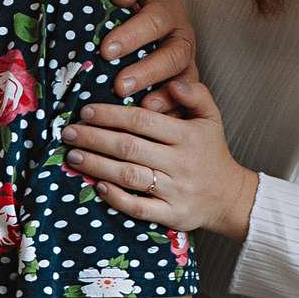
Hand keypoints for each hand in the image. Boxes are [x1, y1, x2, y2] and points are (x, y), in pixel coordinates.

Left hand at [57, 79, 258, 238]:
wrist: (230, 196)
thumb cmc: (211, 153)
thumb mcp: (211, 118)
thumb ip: (195, 94)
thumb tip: (172, 82)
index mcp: (188, 136)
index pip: (142, 121)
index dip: (110, 115)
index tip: (85, 112)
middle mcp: (181, 163)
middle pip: (129, 147)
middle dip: (94, 138)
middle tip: (68, 133)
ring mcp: (176, 190)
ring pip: (129, 176)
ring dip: (97, 166)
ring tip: (73, 157)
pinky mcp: (172, 214)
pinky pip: (139, 208)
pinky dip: (116, 198)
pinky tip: (98, 186)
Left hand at [99, 0, 198, 108]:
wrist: (138, 11)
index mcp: (168, 10)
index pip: (155, 21)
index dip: (132, 35)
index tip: (106, 49)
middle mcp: (182, 37)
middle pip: (173, 56)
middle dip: (147, 72)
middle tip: (119, 85)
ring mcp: (186, 64)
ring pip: (183, 82)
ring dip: (163, 96)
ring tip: (141, 107)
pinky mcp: (185, 87)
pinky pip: (186, 103)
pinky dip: (173, 113)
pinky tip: (154, 121)